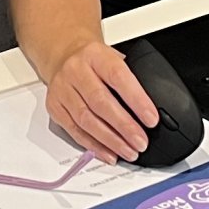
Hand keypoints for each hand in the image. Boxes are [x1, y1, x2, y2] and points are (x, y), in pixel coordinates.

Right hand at [44, 39, 159, 163]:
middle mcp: (75, 70)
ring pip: (86, 119)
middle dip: (124, 126)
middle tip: (141, 142)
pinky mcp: (54, 106)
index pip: (117, 76)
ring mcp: (62, 88)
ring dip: (110, 140)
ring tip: (129, 151)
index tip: (151, 119)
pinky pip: (74, 130)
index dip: (136, 99)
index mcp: (95, 54)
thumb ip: (130, 78)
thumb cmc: (95, 61)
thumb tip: (154, 109)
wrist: (65, 55)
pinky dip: (93, 145)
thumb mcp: (114, 58)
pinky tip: (109, 153)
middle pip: (100, 101)